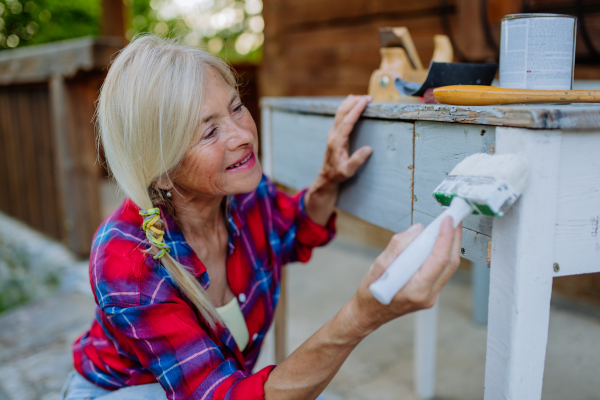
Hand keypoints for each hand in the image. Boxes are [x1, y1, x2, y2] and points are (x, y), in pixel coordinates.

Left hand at [317, 95, 373, 187]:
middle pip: (342, 112)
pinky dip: (346, 106)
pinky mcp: (334, 132)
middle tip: (369, 98)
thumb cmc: (338, 173)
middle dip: (355, 102)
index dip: (356, 110)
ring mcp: (332, 132)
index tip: (365, 101)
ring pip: (340, 112)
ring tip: (363, 97)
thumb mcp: (348, 170)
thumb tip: (368, 149)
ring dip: (350, 102)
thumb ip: (357, 160)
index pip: (347, 121)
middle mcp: (333, 134)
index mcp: (337, 141)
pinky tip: (351, 101)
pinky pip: (340, 115)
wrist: (327, 175)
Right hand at [348, 217, 462, 335]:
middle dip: (453, 238)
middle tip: (453, 218)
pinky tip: (438, 243)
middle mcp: (428, 295)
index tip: (447, 220)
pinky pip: (441, 271)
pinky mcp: (430, 293)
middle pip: (450, 263)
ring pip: (448, 267)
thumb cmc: (370, 294)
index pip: (439, 259)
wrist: (368, 313)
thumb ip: (398, 246)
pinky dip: (442, 254)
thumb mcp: (378, 267)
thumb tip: (417, 229)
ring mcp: (431, 296)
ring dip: (450, 245)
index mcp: (416, 290)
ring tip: (447, 227)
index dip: (445, 236)